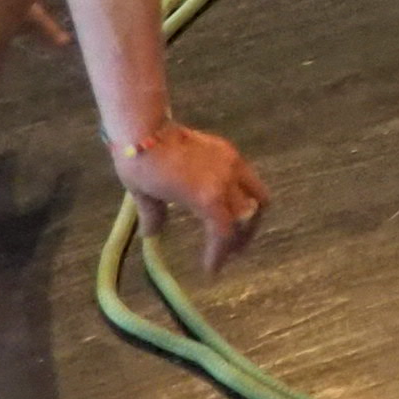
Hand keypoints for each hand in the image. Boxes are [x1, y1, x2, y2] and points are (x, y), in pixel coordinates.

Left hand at [113, 120, 269, 272]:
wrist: (144, 128)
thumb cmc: (140, 166)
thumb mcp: (145, 198)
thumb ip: (155, 218)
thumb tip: (153, 234)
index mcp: (208, 198)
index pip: (224, 234)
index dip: (220, 254)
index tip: (212, 270)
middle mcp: (227, 181)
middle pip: (249, 216)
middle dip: (242, 236)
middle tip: (229, 250)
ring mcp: (232, 163)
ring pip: (257, 194)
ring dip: (250, 214)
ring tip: (235, 225)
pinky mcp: (229, 151)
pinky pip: (246, 177)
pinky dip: (241, 194)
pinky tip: (224, 199)